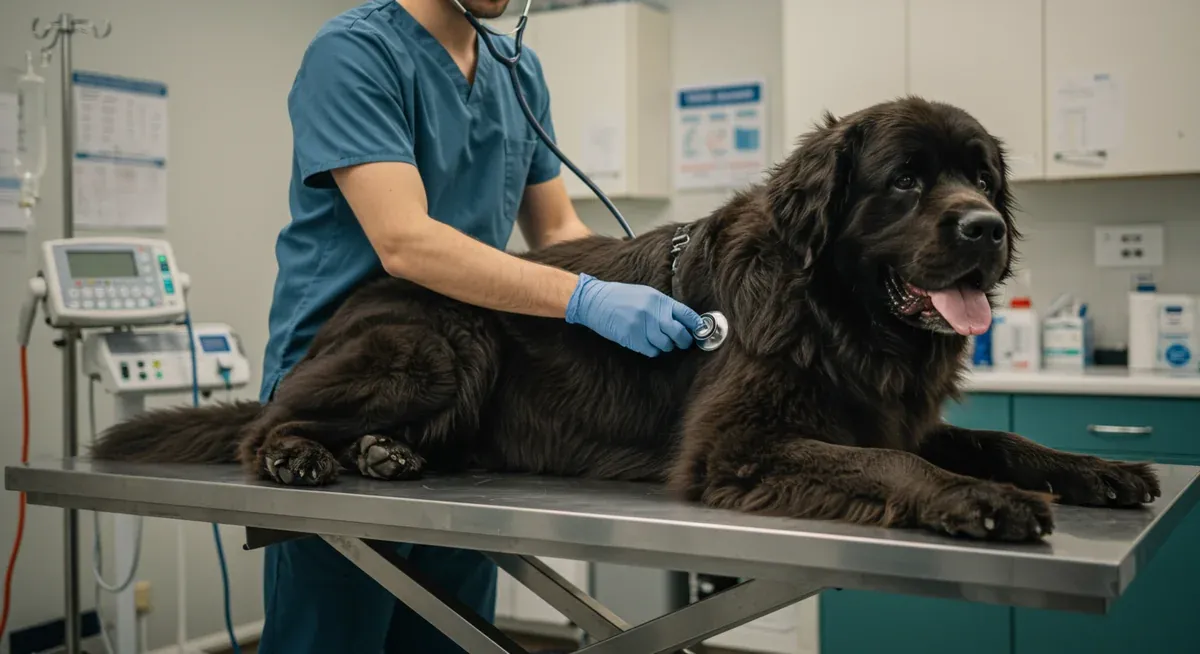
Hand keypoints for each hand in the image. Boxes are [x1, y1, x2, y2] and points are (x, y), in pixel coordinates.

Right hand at [565, 273, 705, 356]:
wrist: (596, 301)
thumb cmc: (622, 297)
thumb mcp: (646, 294)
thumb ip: (664, 306)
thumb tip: (684, 321)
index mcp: (660, 300)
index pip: (687, 315)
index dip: (697, 326)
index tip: (701, 332)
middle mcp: (653, 313)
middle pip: (680, 334)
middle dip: (684, 341)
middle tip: (683, 342)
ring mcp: (642, 327)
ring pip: (667, 345)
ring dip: (667, 346)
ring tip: (660, 340)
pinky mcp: (632, 338)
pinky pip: (652, 351)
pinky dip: (653, 350)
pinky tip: (647, 343)